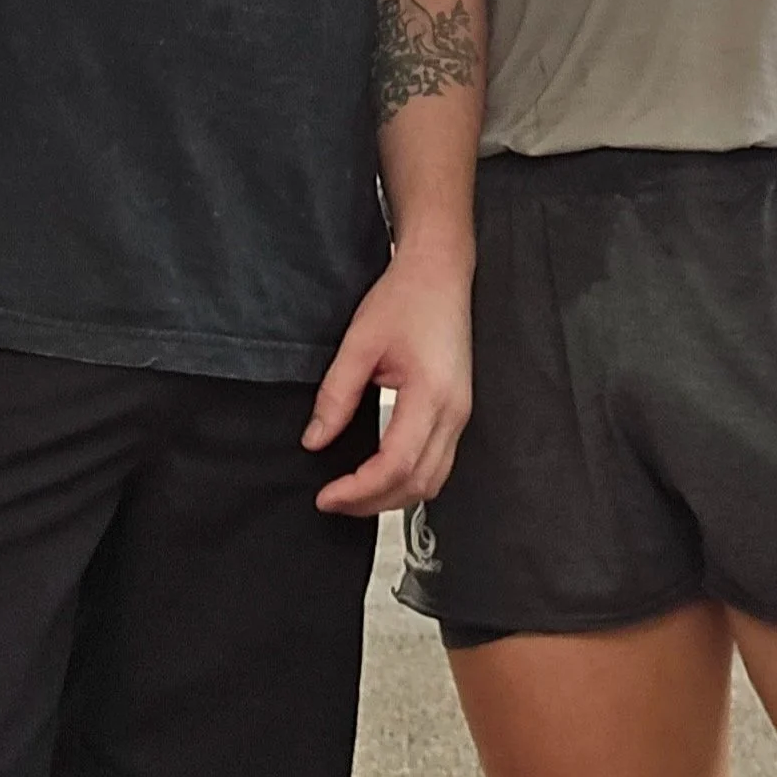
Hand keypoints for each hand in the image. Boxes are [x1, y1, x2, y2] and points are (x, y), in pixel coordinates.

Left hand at [305, 239, 473, 515]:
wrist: (440, 272)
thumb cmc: (407, 297)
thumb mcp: (359, 342)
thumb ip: (336, 396)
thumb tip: (315, 440)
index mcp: (431, 395)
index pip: (395, 465)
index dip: (358, 490)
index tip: (326, 496)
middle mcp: (454, 412)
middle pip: (418, 484)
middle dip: (373, 503)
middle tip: (333, 501)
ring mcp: (461, 413)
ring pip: (433, 480)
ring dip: (394, 496)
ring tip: (354, 493)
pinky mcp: (458, 409)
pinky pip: (439, 462)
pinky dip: (409, 478)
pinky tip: (381, 472)